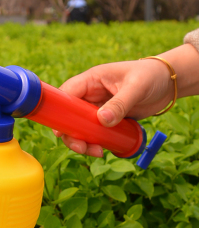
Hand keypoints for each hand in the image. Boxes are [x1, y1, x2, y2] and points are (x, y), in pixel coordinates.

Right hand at [53, 59, 173, 156]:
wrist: (167, 84)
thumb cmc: (151, 76)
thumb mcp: (136, 87)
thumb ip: (120, 103)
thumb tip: (102, 121)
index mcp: (91, 80)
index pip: (66, 94)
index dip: (60, 112)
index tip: (61, 131)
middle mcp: (90, 95)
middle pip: (70, 115)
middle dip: (71, 133)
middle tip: (82, 147)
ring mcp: (98, 108)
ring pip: (80, 126)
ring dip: (84, 141)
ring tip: (98, 152)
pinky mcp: (107, 119)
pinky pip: (94, 132)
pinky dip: (95, 142)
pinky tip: (104, 149)